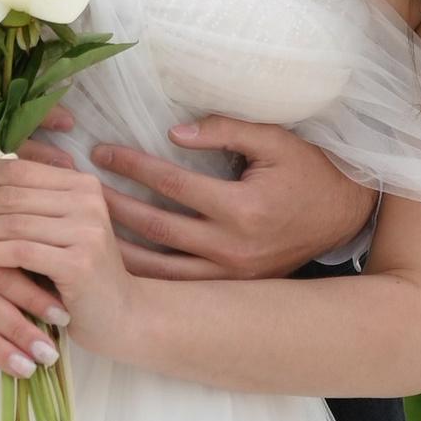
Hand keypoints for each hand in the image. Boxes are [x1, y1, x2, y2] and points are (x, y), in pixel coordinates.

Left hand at [0, 152, 139, 355]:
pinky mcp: (80, 260)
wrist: (123, 319)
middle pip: (9, 194)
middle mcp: (85, 197)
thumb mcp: (53, 235)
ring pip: (12, 220)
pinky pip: (21, 250)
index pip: (15, 171)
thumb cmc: (77, 279)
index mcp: (77, 183)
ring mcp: (86, 227)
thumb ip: (24, 211)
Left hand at [40, 110, 376, 280]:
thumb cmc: (308, 170)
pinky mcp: (229, 290)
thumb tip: (175, 132)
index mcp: (243, 208)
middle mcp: (232, 249)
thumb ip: (226, 130)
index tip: (100, 151)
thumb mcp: (275, 140)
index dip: (133, 165)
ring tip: (79, 229)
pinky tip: (112, 264)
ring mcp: (230, 276)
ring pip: (158, 267)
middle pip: (155, 227)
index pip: (173, 183)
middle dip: (111, 204)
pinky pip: (175, 287)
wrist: (344, 217)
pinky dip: (142, 277)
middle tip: (77, 187)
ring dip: (116, 248)